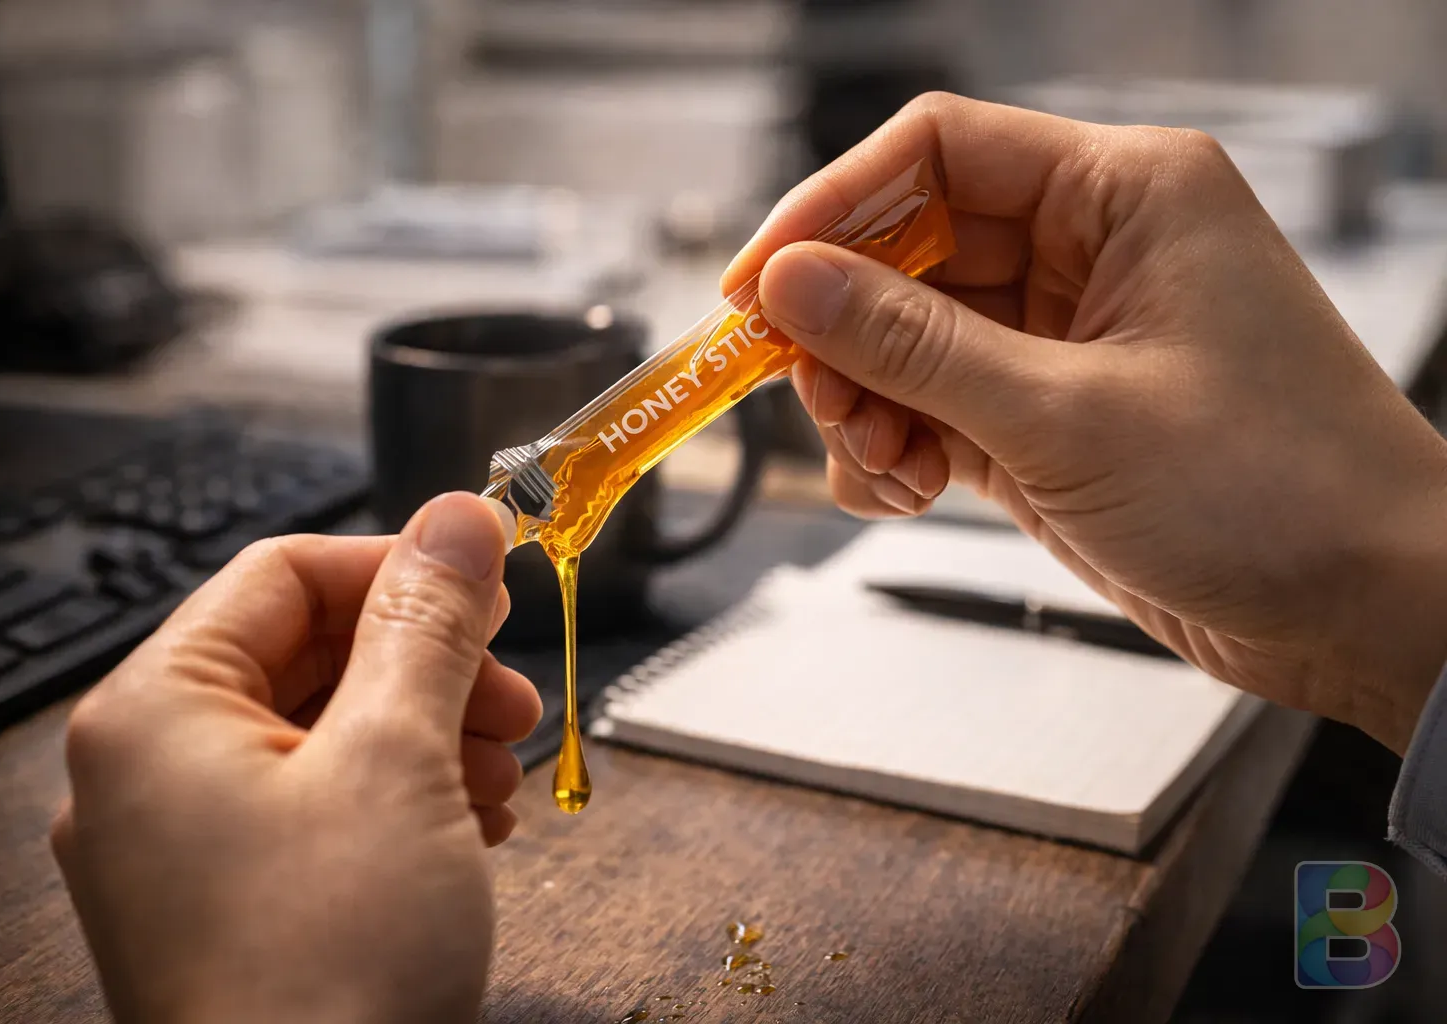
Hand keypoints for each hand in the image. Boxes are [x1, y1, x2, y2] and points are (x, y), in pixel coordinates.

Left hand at [51, 493, 539, 1023]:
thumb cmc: (324, 974)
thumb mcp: (397, 762)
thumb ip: (428, 623)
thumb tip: (459, 517)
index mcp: (155, 714)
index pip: (283, 573)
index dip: (397, 564)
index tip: (489, 578)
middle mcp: (154, 774)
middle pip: (310, 653)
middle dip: (428, 664)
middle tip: (512, 689)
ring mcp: (190, 845)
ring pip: (327, 732)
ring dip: (430, 731)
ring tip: (501, 769)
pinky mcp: (237, 902)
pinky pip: (324, 806)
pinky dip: (405, 797)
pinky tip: (469, 823)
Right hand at [728, 93, 1446, 755]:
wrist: (1363, 612)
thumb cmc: (1280, 491)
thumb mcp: (1067, 416)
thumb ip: (914, 346)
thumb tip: (793, 283)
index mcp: (1121, 195)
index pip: (934, 153)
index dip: (828, 210)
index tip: (756, 283)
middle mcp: (1086, 252)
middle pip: (905, 252)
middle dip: (842, 332)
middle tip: (812, 397)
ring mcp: (1060, 339)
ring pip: (904, 340)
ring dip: (865, 403)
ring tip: (884, 465)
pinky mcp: (1044, 418)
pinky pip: (930, 407)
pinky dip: (897, 449)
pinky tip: (909, 490)